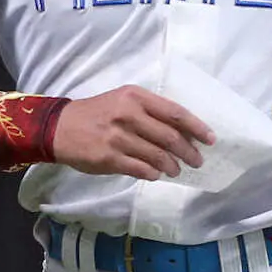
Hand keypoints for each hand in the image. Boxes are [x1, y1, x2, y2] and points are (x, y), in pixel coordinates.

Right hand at [52, 85, 214, 181]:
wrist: (60, 127)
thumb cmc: (97, 112)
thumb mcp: (123, 100)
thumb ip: (149, 111)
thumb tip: (181, 131)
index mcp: (136, 97)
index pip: (174, 112)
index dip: (196, 127)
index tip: (211, 139)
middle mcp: (128, 114)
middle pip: (170, 137)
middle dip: (189, 152)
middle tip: (197, 160)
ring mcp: (118, 137)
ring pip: (157, 156)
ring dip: (172, 166)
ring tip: (177, 170)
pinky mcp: (109, 158)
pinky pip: (140, 169)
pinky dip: (153, 174)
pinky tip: (157, 174)